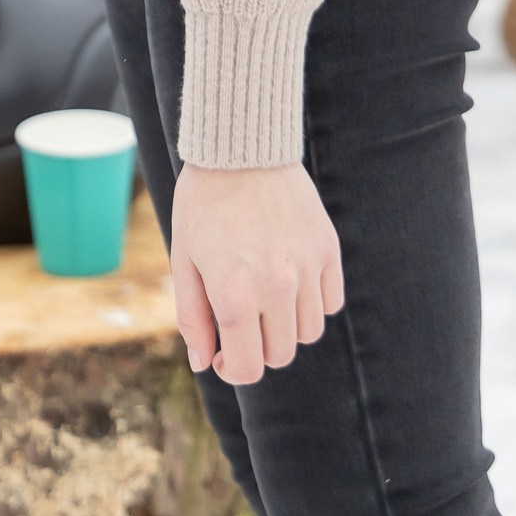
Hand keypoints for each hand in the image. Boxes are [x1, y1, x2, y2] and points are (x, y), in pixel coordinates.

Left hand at [170, 161, 343, 385]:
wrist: (240, 146)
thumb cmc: (203, 203)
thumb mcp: (184, 259)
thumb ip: (192, 317)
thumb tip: (202, 363)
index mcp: (234, 295)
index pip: (248, 367)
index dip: (233, 369)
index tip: (224, 354)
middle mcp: (276, 286)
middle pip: (281, 354)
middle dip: (258, 347)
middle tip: (243, 321)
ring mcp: (306, 266)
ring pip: (310, 331)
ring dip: (287, 326)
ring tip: (266, 297)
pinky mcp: (327, 246)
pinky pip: (331, 301)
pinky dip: (314, 302)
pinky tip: (292, 281)